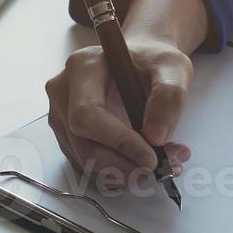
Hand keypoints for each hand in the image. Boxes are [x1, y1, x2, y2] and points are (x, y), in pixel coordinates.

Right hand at [45, 34, 192, 176]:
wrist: (140, 62)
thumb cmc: (151, 60)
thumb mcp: (172, 67)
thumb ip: (169, 97)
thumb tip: (156, 136)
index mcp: (82, 68)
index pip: (88, 114)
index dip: (119, 142)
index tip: (152, 158)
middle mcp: (63, 92)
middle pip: (83, 144)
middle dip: (124, 165)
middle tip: (162, 169)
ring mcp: (61, 116)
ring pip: (85, 159)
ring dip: (125, 172)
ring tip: (164, 163)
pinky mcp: (68, 135)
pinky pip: (88, 163)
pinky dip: (118, 171)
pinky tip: (143, 163)